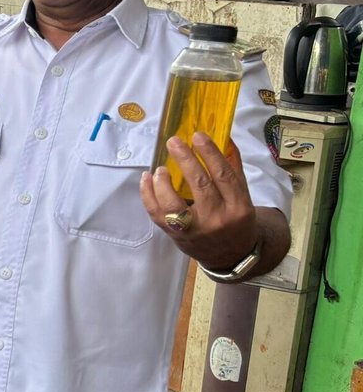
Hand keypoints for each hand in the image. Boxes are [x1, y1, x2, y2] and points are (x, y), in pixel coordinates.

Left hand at [140, 133, 258, 269]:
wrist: (230, 256)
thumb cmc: (236, 219)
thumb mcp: (243, 195)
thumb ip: (233, 167)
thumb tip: (223, 136)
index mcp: (238, 207)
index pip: (223, 175)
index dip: (210, 153)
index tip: (197, 136)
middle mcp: (217, 218)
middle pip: (199, 185)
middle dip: (185, 160)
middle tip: (173, 142)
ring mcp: (193, 229)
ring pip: (173, 204)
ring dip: (162, 181)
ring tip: (159, 167)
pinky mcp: (175, 235)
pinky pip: (156, 214)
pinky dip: (148, 194)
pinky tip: (147, 178)